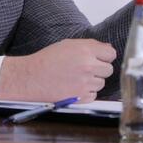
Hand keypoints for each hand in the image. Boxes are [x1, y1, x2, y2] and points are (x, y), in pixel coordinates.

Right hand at [0, 39, 115, 102]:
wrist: (32, 77)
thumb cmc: (47, 60)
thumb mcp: (68, 44)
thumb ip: (90, 45)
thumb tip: (108, 49)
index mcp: (85, 51)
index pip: (111, 54)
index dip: (105, 56)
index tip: (100, 58)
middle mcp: (88, 67)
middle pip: (109, 69)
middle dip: (99, 69)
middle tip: (85, 68)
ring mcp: (86, 83)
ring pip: (102, 83)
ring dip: (93, 81)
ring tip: (77, 77)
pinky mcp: (82, 98)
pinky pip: (94, 95)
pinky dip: (87, 92)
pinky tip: (75, 86)